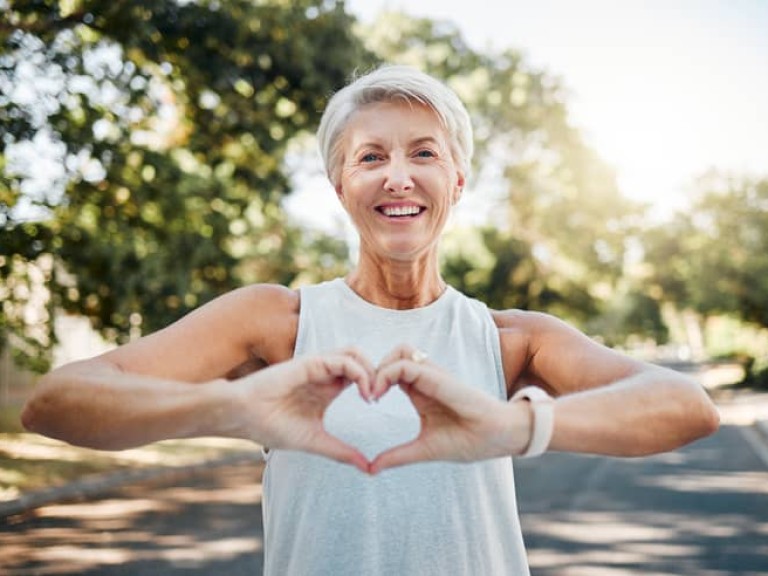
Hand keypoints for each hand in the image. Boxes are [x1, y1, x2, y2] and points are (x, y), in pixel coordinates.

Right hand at [232, 348, 375, 472]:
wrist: (242, 417)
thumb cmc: (271, 427)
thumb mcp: (315, 441)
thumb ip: (341, 451)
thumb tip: (367, 468)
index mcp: (327, 389)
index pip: (360, 376)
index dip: (375, 385)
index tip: (379, 406)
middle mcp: (325, 374)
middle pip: (362, 360)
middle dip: (378, 374)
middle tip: (381, 397)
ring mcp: (318, 366)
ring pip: (355, 353)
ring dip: (371, 370)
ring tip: (372, 395)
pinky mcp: (310, 363)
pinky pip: (343, 359)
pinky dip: (359, 372)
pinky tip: (362, 392)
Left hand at [369, 345, 530, 473]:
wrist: (498, 438)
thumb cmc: (468, 441)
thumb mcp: (423, 449)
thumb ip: (397, 456)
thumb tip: (371, 469)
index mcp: (420, 392)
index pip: (392, 371)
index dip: (374, 380)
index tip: (367, 401)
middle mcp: (425, 379)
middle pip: (393, 355)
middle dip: (374, 369)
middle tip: (366, 394)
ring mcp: (432, 376)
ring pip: (399, 351)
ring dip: (381, 367)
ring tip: (373, 393)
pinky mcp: (438, 378)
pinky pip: (406, 364)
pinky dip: (387, 374)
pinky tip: (379, 394)